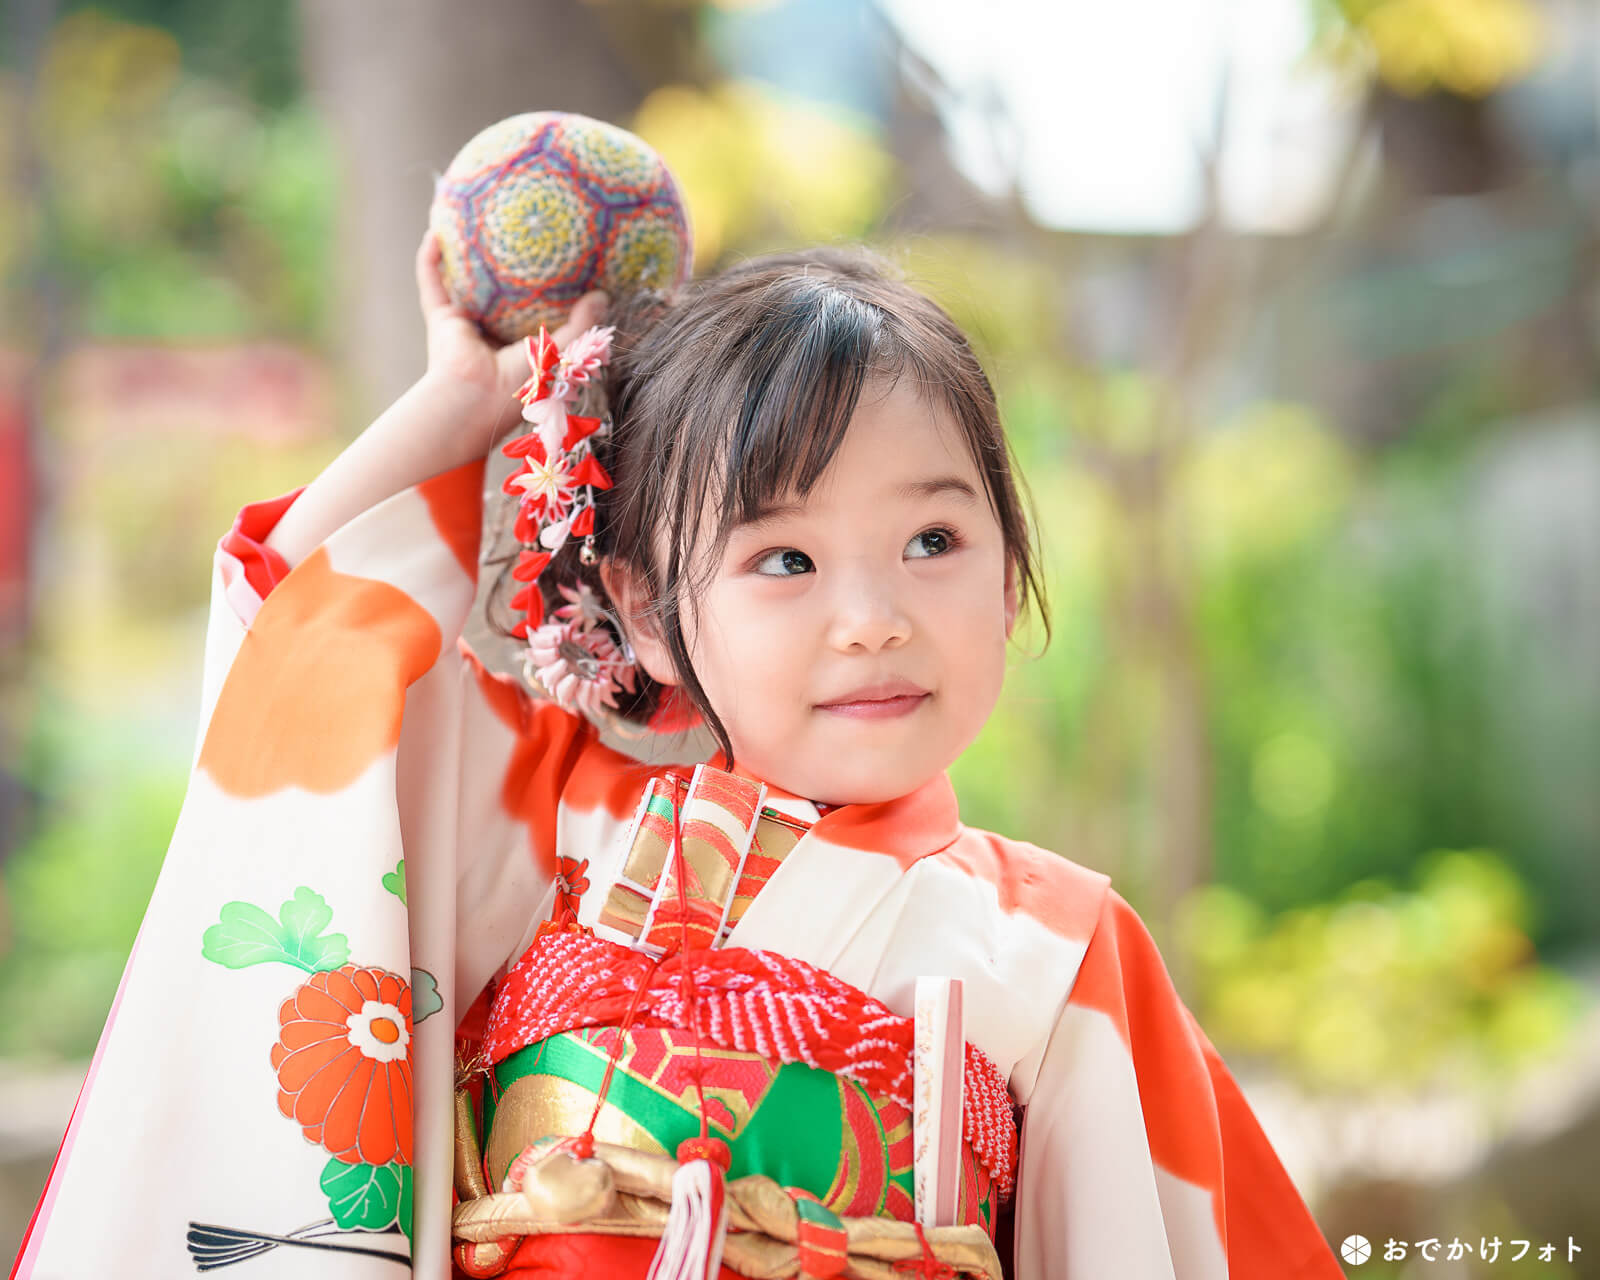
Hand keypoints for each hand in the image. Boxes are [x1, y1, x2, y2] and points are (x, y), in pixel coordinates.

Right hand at [414, 229, 608, 445]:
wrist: (479, 399)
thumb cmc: (524, 386)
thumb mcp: (561, 353)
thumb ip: (580, 326)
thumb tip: (602, 297)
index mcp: (520, 347)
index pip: (532, 314)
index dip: (540, 293)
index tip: (551, 265)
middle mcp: (490, 336)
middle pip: (496, 296)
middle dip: (500, 271)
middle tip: (511, 237)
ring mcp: (464, 327)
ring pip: (460, 285)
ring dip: (459, 258)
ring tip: (466, 224)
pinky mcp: (442, 319)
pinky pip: (432, 283)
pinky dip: (430, 260)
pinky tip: (436, 231)